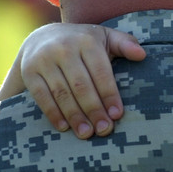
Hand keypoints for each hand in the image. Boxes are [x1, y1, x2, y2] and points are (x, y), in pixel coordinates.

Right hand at [0, 23, 145, 138]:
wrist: (42, 38)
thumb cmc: (84, 42)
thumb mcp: (105, 37)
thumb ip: (125, 44)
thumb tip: (142, 55)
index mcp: (87, 41)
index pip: (101, 72)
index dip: (109, 94)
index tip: (117, 115)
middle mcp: (64, 49)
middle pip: (81, 85)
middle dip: (94, 110)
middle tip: (104, 130)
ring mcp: (44, 60)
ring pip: (62, 93)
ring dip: (75, 116)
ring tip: (87, 134)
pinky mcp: (29, 72)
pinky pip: (42, 96)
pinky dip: (53, 113)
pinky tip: (64, 128)